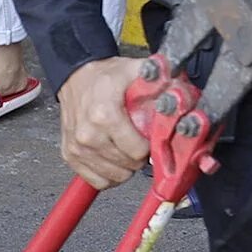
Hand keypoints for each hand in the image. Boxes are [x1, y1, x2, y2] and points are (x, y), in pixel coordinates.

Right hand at [58, 55, 153, 189]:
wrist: (76, 76)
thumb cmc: (104, 77)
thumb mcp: (134, 70)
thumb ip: (160, 77)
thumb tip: (180, 89)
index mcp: (105, 116)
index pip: (138, 151)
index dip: (150, 146)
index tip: (150, 137)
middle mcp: (88, 135)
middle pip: (128, 165)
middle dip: (140, 157)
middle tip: (140, 142)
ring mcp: (77, 148)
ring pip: (115, 176)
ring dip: (126, 167)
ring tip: (127, 149)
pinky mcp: (70, 156)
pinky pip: (98, 180)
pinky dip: (109, 174)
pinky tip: (114, 160)